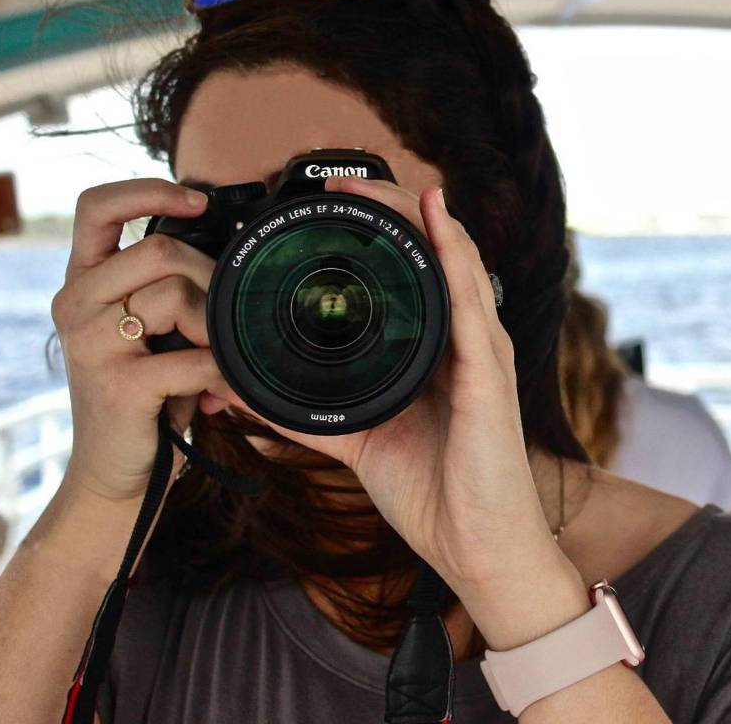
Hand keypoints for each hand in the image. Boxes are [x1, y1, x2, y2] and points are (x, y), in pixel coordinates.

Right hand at [52, 179, 235, 501]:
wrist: (116, 471)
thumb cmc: (143, 394)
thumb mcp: (148, 332)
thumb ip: (167, 290)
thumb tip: (227, 255)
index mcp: (84, 284)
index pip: (98, 208)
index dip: (148, 191)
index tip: (198, 201)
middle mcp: (76, 304)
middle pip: (159, 251)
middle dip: (209, 276)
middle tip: (224, 312)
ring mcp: (91, 344)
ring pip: (174, 294)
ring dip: (215, 324)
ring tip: (217, 352)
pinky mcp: (117, 385)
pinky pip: (194, 356)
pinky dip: (222, 370)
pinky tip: (222, 390)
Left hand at [220, 175, 562, 596]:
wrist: (474, 547)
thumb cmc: (430, 492)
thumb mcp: (355, 439)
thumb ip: (305, 412)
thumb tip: (242, 391)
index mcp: (431, 350)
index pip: (410, 272)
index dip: (373, 232)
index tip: (323, 208)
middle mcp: (460, 339)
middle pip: (430, 251)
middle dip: (385, 210)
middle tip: (335, 184)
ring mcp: (479, 350)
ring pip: (452, 259)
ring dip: (411, 215)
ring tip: (369, 185)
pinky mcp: (489, 372)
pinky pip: (470, 300)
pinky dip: (453, 252)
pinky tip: (435, 215)